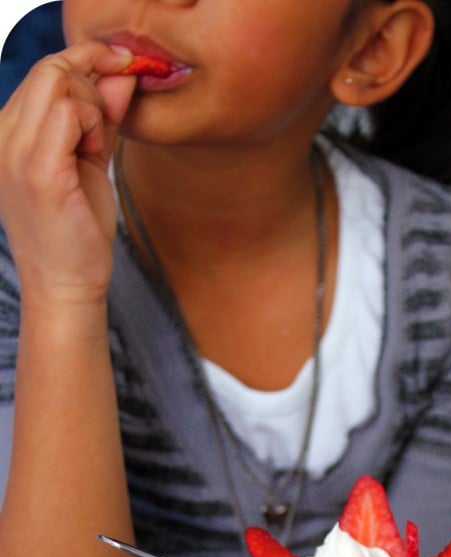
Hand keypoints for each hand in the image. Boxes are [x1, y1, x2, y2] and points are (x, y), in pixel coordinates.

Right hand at [0, 41, 134, 304]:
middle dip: (94, 83)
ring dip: (94, 109)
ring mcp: (15, 151)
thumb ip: (103, 116)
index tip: (123, 69)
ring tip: (96, 150)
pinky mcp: (37, 170)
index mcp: (10, 133)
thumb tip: (122, 72)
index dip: (88, 62)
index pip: (45, 71)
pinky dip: (94, 125)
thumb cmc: (78, 233)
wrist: (67, 286)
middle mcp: (3, 136)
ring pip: (59, 82)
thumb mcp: (93, 161)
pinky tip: (95, 154)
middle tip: (108, 129)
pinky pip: (68, 113)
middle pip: (51, 68)